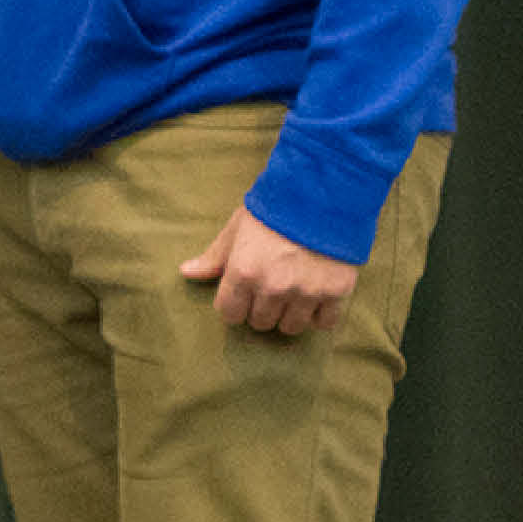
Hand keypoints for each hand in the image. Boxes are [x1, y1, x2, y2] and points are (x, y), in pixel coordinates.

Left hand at [178, 205, 359, 336]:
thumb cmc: (275, 209)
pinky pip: (324, 323)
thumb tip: (186, 273)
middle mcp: (272, 287)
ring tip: (293, 295)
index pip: (230, 314)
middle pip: (260, 323)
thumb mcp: (237, 228)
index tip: (243, 295)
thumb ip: (214, 256)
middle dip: (262, 310)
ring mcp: (305, 292)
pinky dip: (320, 315)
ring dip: (289, 315)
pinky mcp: (336, 292)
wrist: (325, 194)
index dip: (235, 305)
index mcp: (243, 272)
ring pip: (291, 327)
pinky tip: (316, 298)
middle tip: (270, 290)